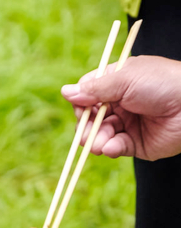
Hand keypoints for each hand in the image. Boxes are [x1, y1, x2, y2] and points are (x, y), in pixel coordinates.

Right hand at [61, 56, 180, 160]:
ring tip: (99, 144)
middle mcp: (120, 103)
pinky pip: (114, 147)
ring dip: (95, 140)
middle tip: (87, 132)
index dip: (81, 102)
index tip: (82, 107)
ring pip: (98, 135)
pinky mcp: (135, 143)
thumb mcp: (125, 79)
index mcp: (117, 83)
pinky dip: (109, 148)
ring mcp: (127, 124)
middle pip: (89, 117)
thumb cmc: (164, 84)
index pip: (87, 93)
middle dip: (85, 126)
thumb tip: (65, 92)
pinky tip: (111, 147)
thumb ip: (94, 88)